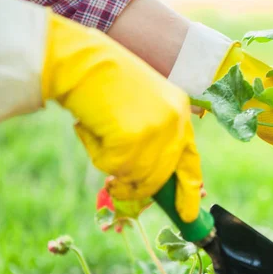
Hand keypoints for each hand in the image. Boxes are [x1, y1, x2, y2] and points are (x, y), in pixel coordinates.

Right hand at [42, 13, 202, 221]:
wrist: (82, 59)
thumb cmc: (106, 80)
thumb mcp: (144, 104)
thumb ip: (154, 137)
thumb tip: (146, 181)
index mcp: (180, 112)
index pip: (190, 160)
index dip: (188, 190)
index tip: (188, 214)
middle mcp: (174, 123)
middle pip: (161, 176)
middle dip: (139, 189)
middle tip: (117, 187)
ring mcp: (155, 132)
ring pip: (137, 176)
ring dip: (114, 169)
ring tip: (99, 140)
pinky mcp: (133, 140)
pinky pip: (113, 168)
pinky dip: (97, 155)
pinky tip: (92, 129)